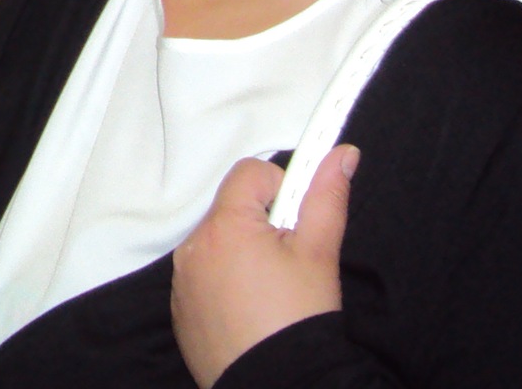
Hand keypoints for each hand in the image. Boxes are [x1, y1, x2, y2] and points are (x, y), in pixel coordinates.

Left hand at [169, 146, 357, 387]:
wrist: (280, 385)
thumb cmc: (298, 321)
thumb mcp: (319, 253)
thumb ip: (327, 196)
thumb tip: (341, 154)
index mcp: (226, 226)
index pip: (250, 173)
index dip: (280, 188)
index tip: (297, 218)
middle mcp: (194, 247)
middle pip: (232, 209)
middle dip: (262, 223)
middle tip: (289, 261)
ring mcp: (182, 279)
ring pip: (218, 242)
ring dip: (242, 252)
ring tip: (271, 290)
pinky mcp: (180, 307)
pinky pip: (203, 275)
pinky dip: (225, 281)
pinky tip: (251, 308)